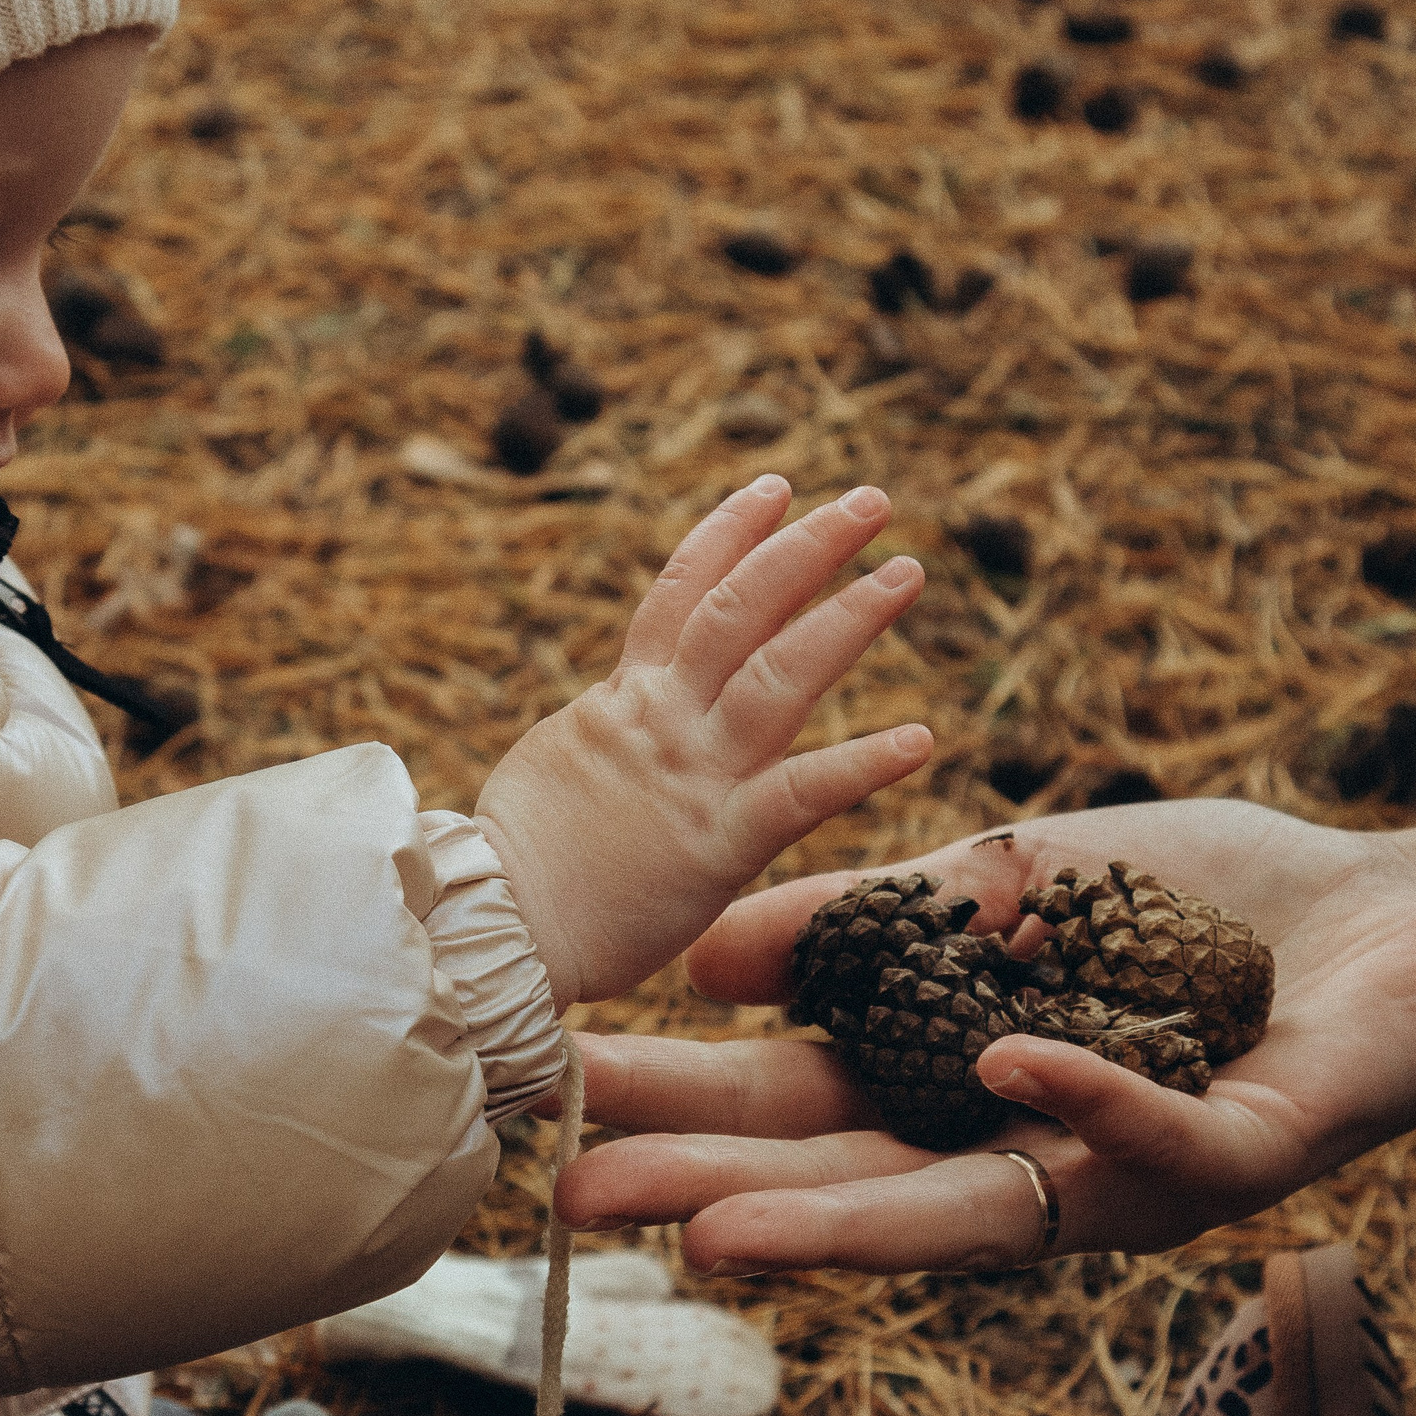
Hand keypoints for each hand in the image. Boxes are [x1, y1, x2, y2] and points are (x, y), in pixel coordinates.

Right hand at [475, 476, 930, 1008]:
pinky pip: (801, 796)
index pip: (682, 592)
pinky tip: (920, 740)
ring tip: (906, 571)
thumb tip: (621, 712)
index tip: (776, 489)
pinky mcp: (718, 844)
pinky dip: (862, 766)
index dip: (731, 534)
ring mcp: (694, 776)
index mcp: (624, 699)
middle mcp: (665, 719)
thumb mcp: (558, 762)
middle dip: (807, 546)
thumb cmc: (516, 861)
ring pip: (780, 675)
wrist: (495, 926)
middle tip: (869, 501)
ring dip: (848, 617)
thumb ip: (605, 730)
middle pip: (742, 607)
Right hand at [554, 780, 1415, 1273]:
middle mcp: (1030, 1157)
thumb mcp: (1004, 886)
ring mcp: (1130, 1169)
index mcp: (963, 1091)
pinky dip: (1078, 1100)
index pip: (803, 1109)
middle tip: (584, 1194)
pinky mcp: (1245, 1150)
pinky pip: (1152, 1135)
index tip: (566, 1083)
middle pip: (853, 1183)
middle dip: (716, 1190)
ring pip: (974, 1213)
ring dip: (843, 1222)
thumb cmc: (1203, 904)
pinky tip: (997, 1062)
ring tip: (720, 1232)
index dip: (687, 1103)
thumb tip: (702, 953)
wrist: (1409, 909)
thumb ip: (867, 920)